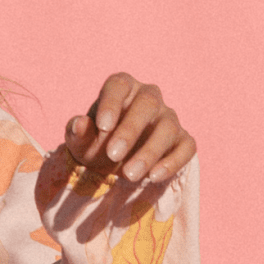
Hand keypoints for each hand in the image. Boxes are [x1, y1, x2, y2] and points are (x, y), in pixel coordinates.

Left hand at [64, 74, 193, 183]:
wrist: (113, 164)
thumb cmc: (96, 143)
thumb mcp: (81, 141)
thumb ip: (78, 132)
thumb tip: (78, 124)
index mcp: (123, 88)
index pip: (119, 85)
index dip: (112, 103)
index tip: (103, 126)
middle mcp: (149, 98)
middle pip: (147, 103)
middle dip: (130, 130)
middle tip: (113, 155)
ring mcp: (168, 118)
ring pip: (167, 127)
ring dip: (149, 152)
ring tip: (129, 175)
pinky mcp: (182, 140)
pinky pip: (186, 147)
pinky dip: (173, 162)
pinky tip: (154, 177)